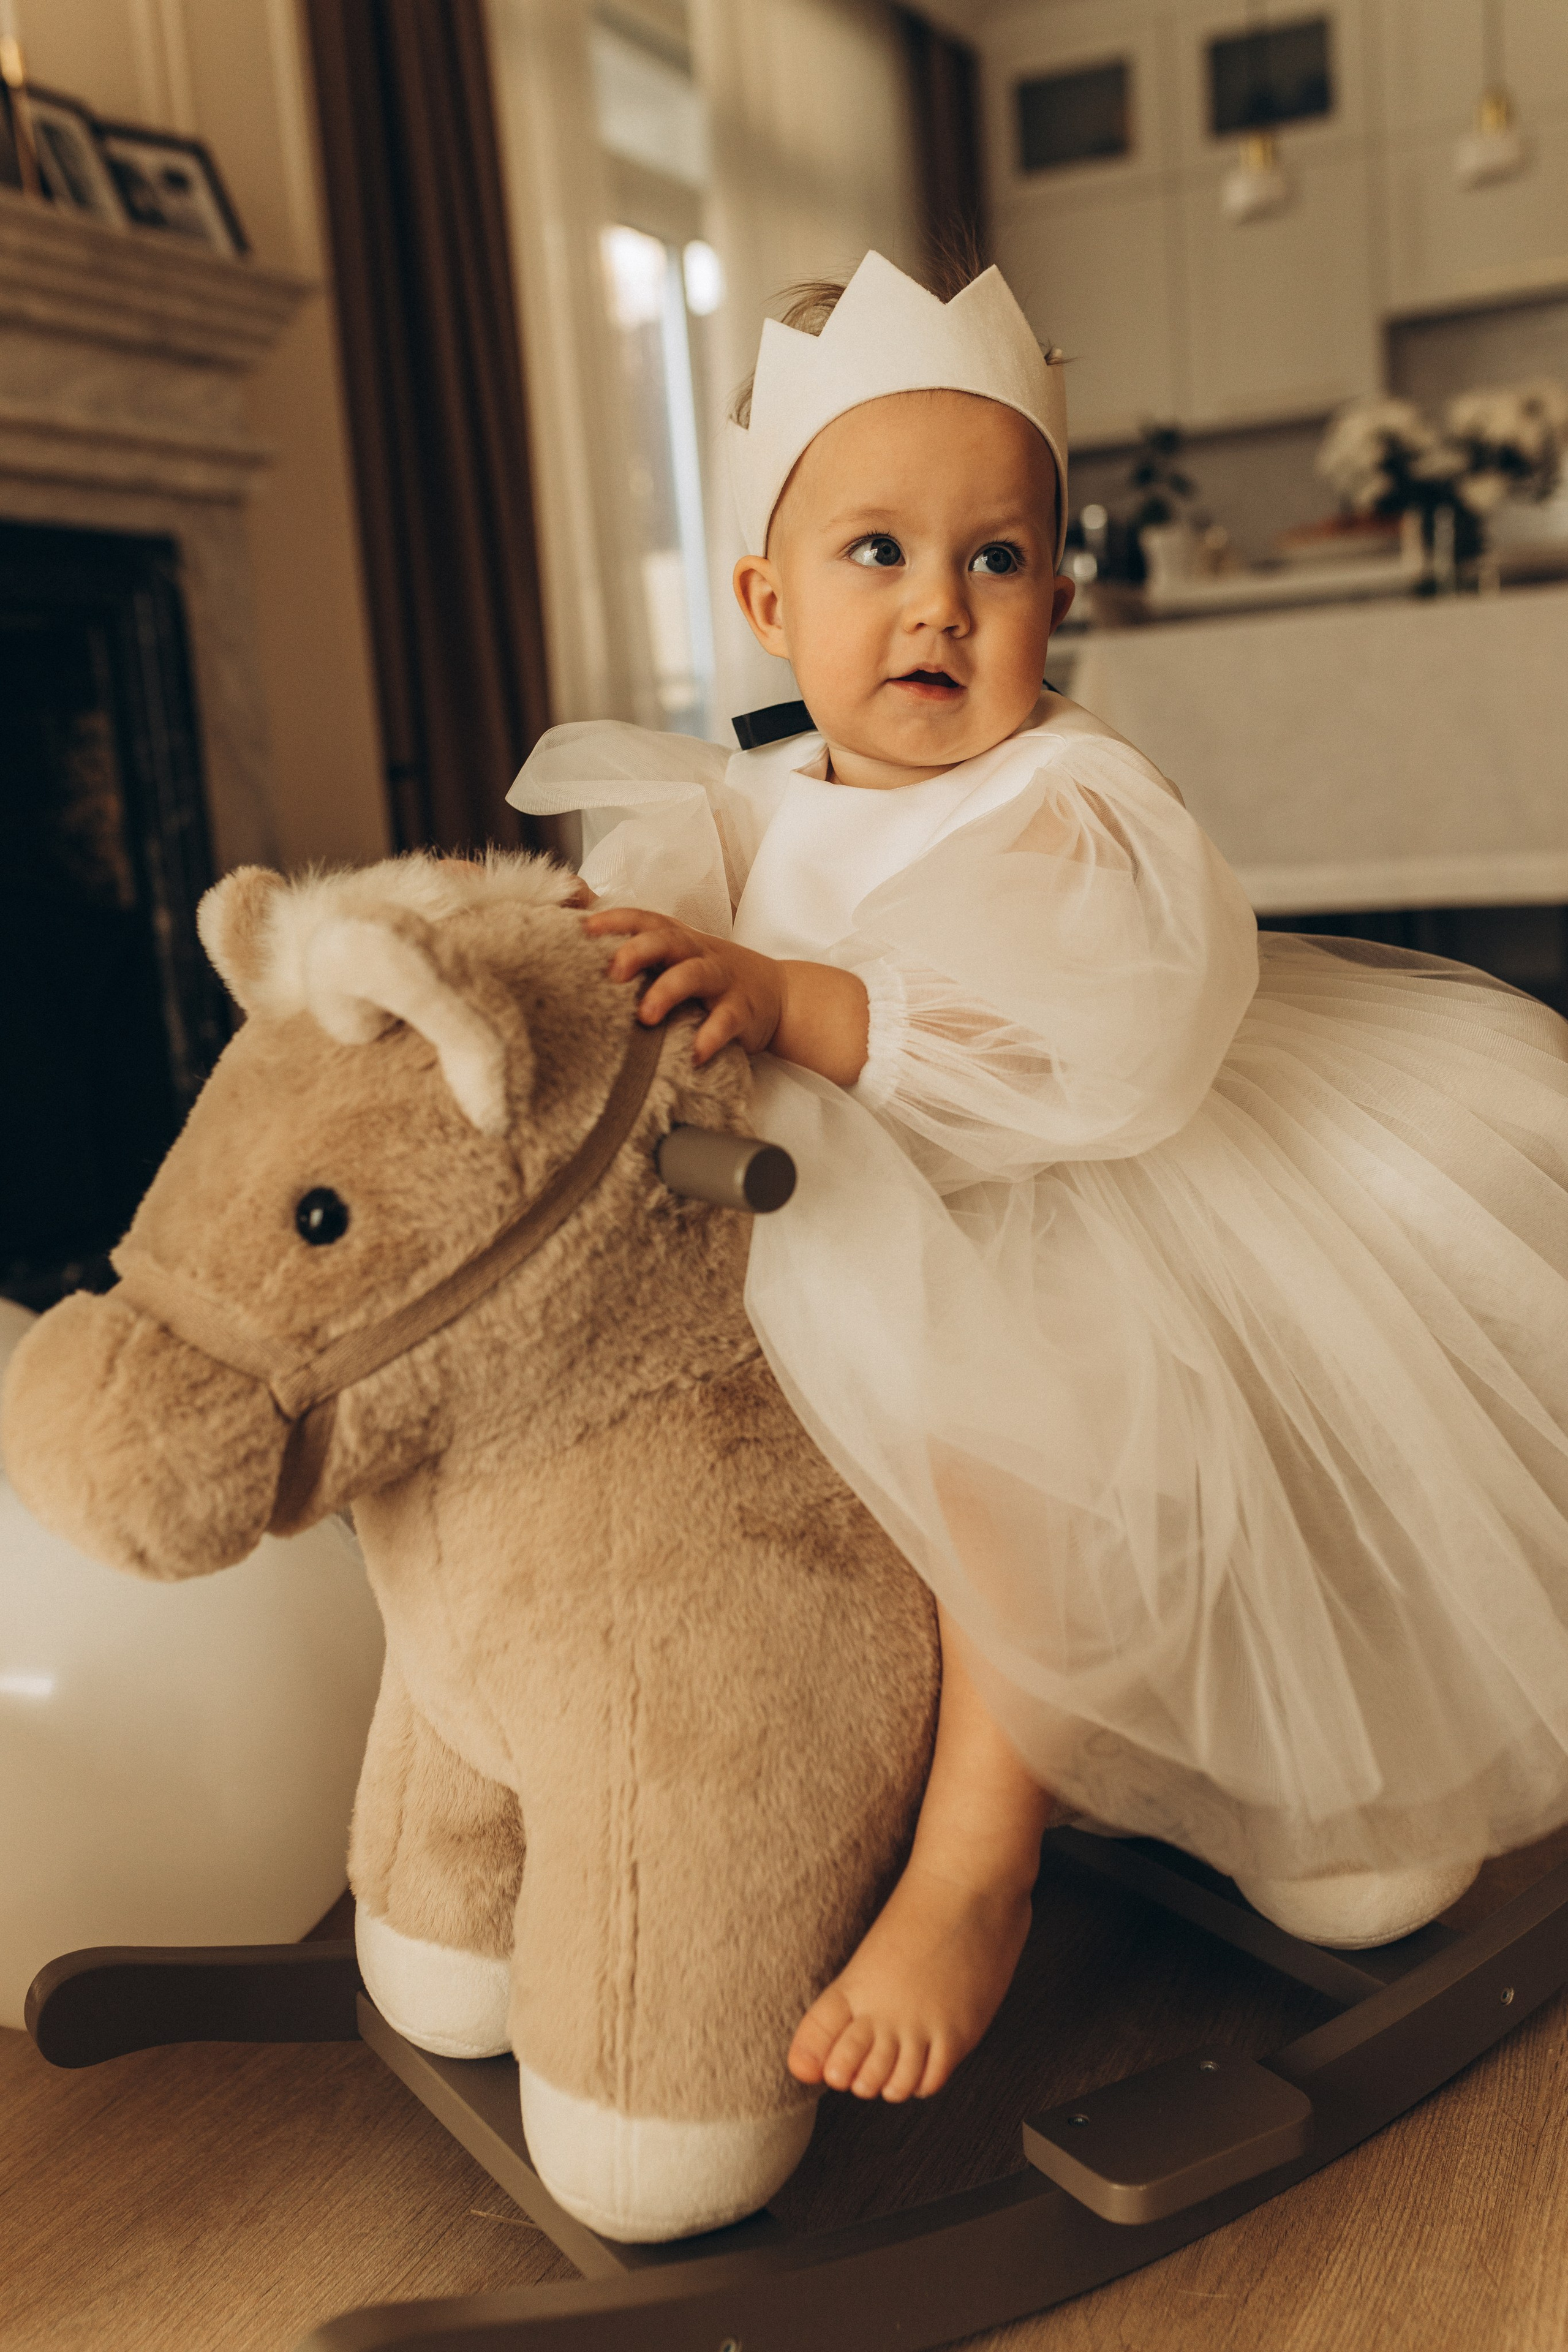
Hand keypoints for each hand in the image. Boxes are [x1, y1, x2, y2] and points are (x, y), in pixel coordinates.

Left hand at [582, 906, 783, 1064]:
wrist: (778, 996)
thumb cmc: (710, 975)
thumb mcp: (675, 956)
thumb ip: (636, 946)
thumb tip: (580, 923)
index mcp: (676, 939)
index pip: (644, 920)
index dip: (615, 920)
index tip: (584, 929)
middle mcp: (697, 953)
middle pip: (666, 940)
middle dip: (637, 951)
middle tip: (612, 973)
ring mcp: (721, 979)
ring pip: (694, 975)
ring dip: (668, 991)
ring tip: (646, 1016)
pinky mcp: (742, 1010)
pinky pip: (726, 1020)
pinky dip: (710, 1036)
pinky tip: (694, 1054)